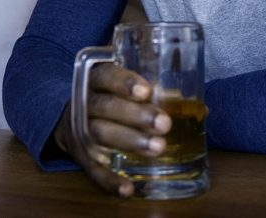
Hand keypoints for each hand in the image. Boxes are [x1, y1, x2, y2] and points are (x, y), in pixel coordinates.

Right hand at [53, 63, 170, 196]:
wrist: (64, 111)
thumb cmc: (107, 92)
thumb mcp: (123, 80)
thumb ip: (157, 88)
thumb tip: (201, 109)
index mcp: (94, 77)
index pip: (107, 76)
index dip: (125, 82)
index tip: (146, 90)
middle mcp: (84, 101)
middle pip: (106, 107)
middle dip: (136, 116)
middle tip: (164, 123)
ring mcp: (78, 129)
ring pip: (100, 134)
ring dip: (129, 142)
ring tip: (158, 148)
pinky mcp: (78, 155)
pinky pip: (92, 170)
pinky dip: (110, 181)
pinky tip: (129, 189)